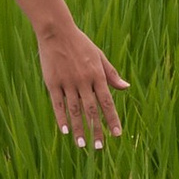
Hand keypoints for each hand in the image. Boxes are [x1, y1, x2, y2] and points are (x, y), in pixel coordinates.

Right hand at [37, 16, 127, 145]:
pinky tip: (65, 131)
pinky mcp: (52, 83)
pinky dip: (61, 118)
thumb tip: (126, 88)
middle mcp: (84, 81)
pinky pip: (58, 104)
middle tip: (99, 147)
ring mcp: (67, 82)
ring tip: (82, 145)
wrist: (57, 31)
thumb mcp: (99, 56)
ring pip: (75, 110)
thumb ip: (112, 74)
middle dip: (96, 129)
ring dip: (79, 128)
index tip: (117, 134)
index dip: (112, 119)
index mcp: (97, 75)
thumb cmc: (80, 44)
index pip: (107, 102)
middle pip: (92, 110)